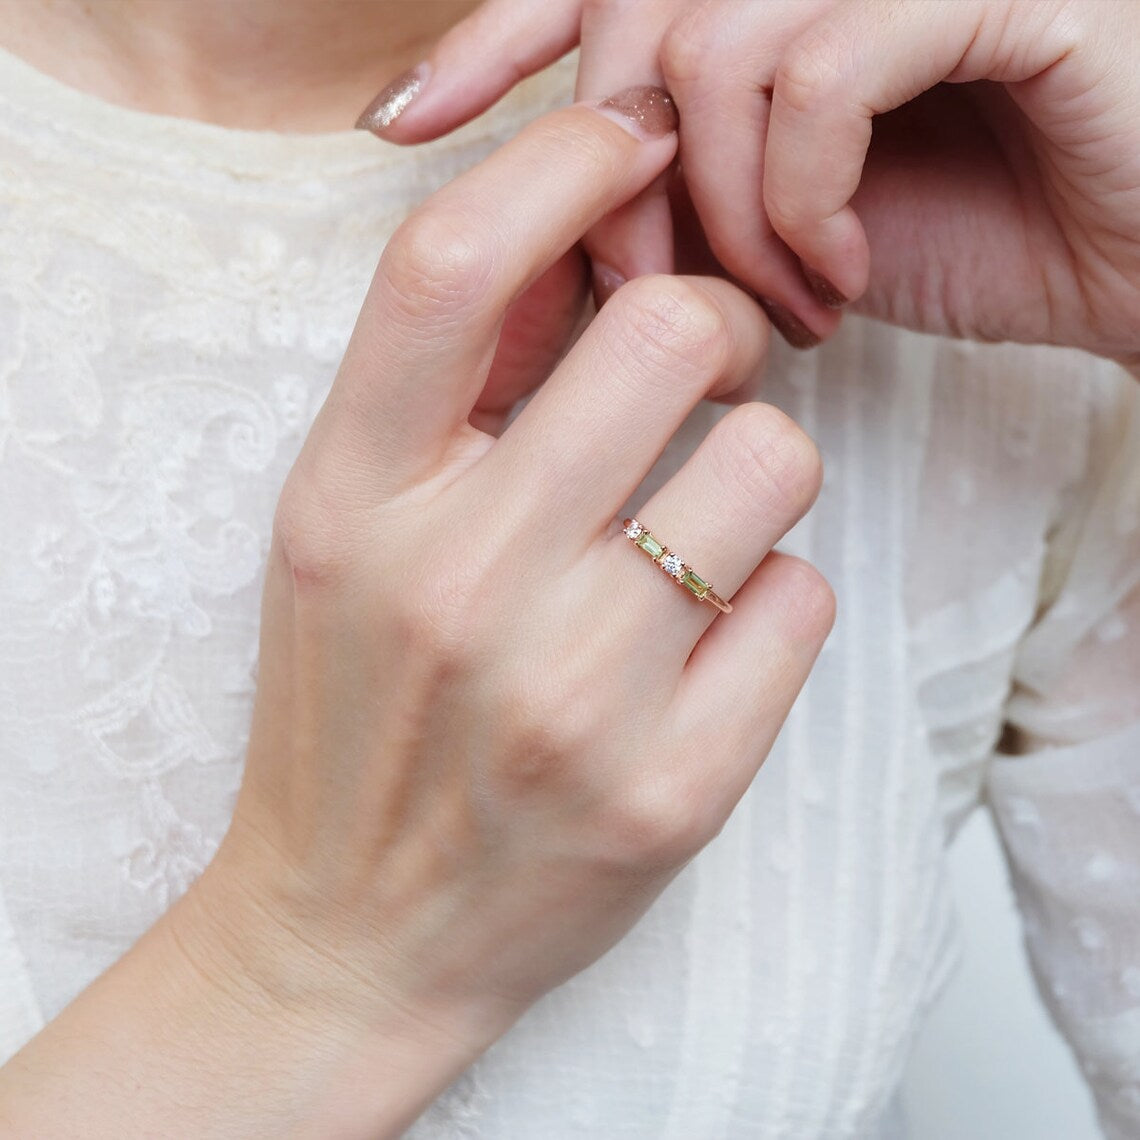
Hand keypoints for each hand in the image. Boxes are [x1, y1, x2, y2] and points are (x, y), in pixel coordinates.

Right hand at [188, 86, 830, 1130]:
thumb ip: (445, 397)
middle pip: (669, 332)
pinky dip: (779, 598)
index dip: (559, 164)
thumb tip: (577, 249)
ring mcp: (572, 697)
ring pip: (773, 461)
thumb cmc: (349, 722)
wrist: (353, 936)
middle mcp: (457, 587)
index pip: (453, 268)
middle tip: (702, 370)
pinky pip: (805, 604)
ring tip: (704, 525)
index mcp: (351, 505)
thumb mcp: (343, 543)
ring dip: (762, 467)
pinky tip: (712, 642)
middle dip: (717, 323)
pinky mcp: (671, 790)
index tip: (627, 146)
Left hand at [365, 0, 1139, 366]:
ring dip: (719, 213)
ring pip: (712, 46)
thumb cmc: (972, 241)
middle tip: (651, 302)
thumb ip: (690, 184)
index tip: (406, 122)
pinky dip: (802, 200)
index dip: (494, 43)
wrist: (1136, 266)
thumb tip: (574, 214)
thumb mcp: (791, 217)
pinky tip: (839, 279)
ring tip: (775, 308)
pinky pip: (815, 74)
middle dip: (618, 187)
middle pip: (636, 14)